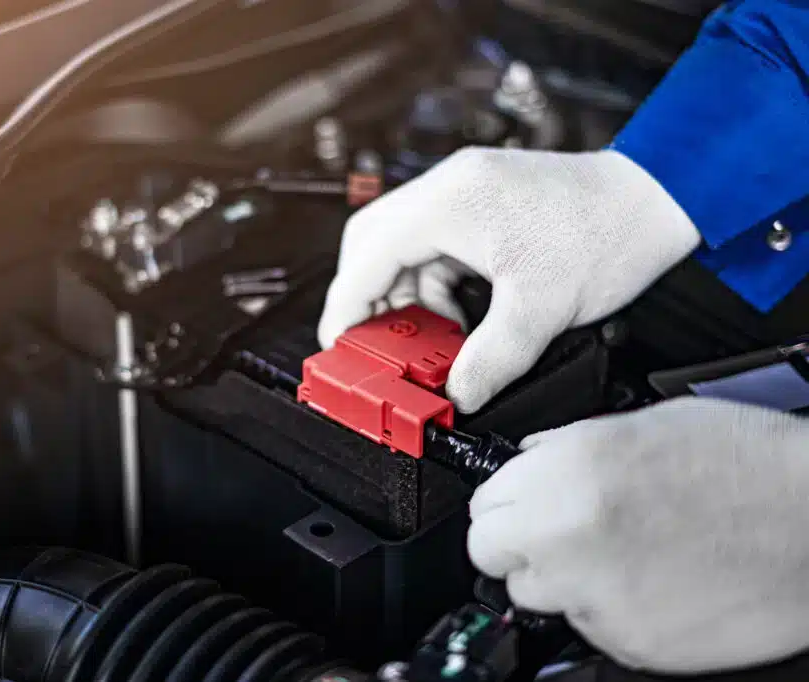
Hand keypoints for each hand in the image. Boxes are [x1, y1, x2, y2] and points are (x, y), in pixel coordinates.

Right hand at [317, 147, 699, 412]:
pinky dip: (433, 288)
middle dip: (370, 302)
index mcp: (450, 202)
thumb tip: (457, 396)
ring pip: (401, 248)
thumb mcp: (541, 311)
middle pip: (373, 245)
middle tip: (378, 348)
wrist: (658, 200)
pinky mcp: (481, 203)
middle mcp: (448, 188)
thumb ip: (489, 360)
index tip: (339, 347)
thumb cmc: (607, 235)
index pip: (367, 255)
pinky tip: (456, 320)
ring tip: (429, 343)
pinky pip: (433, 247)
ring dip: (406, 299)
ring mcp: (464, 192)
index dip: (346, 307)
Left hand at [468, 398, 808, 673]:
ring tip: (617, 553)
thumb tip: (527, 462)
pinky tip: (650, 579)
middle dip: (515, 542)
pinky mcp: (627, 640)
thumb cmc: (747, 463)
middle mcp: (568, 534)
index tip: (523, 506)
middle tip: (557, 533)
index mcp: (566, 472)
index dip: (506, 502)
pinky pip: (586, 625)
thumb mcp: (642, 424)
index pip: (482, 503)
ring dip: (558, 577)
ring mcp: (595, 595)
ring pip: (533, 594)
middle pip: (489, 553)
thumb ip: (566, 447)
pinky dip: (606, 607)